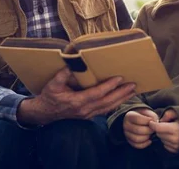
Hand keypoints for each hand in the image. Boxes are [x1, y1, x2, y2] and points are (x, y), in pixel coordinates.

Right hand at [17, 68, 135, 124]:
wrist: (45, 113)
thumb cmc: (49, 96)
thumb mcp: (52, 84)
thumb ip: (63, 74)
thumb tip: (72, 64)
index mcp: (77, 101)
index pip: (97, 93)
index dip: (109, 86)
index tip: (119, 78)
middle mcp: (85, 110)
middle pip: (107, 102)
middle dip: (121, 93)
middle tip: (133, 84)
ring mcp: (88, 114)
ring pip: (108, 107)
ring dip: (121, 99)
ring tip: (132, 90)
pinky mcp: (89, 115)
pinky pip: (105, 110)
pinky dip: (115, 103)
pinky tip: (123, 98)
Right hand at [123, 108, 158, 148]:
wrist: (139, 121)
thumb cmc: (145, 116)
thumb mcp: (148, 113)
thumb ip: (152, 116)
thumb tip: (154, 123)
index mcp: (130, 115)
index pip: (138, 119)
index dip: (147, 121)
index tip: (152, 121)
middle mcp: (126, 125)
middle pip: (138, 130)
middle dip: (149, 130)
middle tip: (153, 129)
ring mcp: (126, 134)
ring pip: (137, 139)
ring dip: (147, 137)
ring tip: (150, 134)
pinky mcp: (129, 141)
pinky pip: (137, 145)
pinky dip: (145, 144)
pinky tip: (149, 140)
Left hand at [149, 109, 178, 153]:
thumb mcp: (178, 112)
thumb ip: (167, 114)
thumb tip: (159, 121)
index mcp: (176, 129)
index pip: (158, 128)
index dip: (153, 125)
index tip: (151, 122)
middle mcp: (175, 139)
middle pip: (159, 134)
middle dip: (159, 129)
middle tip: (165, 125)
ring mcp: (176, 146)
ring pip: (162, 140)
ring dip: (163, 135)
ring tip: (170, 130)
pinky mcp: (177, 150)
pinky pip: (165, 145)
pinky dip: (166, 140)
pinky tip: (172, 136)